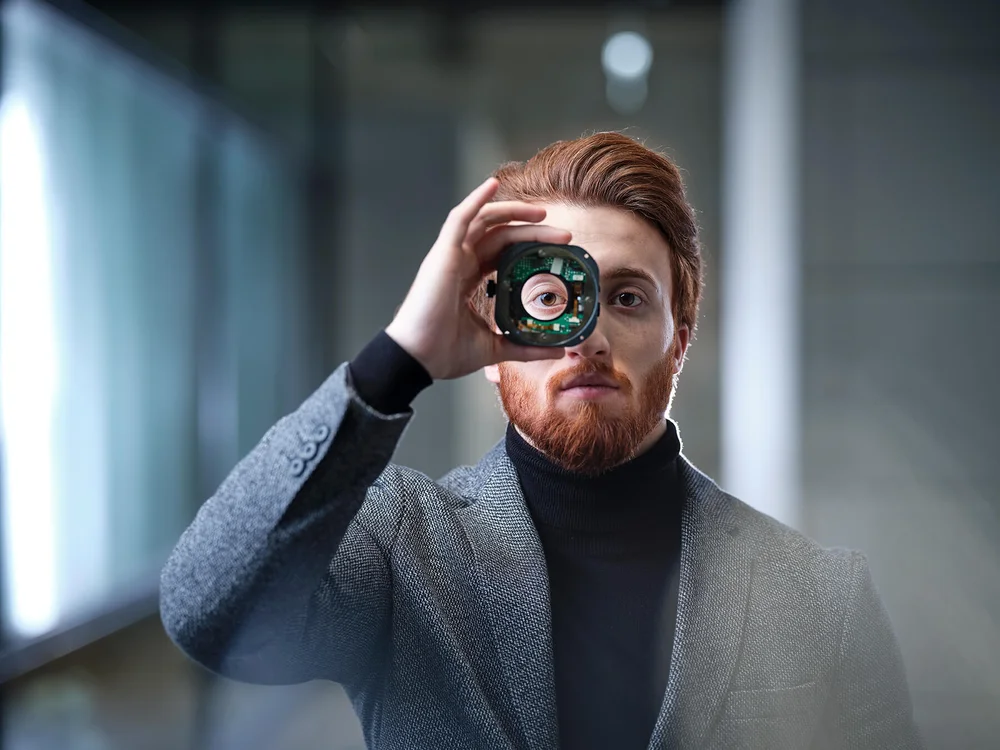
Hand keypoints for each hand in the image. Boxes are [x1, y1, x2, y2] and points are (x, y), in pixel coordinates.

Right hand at [385, 177, 569, 379]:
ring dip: (513, 211)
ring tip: (542, 213)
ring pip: (484, 221)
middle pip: (501, 234)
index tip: (558, 250)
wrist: (419, 359)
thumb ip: (525, 346)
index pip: (504, 252)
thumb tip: (558, 351)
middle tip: (563, 235)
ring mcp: (450, 256)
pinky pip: (460, 218)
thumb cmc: (445, 352)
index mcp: (469, 280)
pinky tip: (492, 185)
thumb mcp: (496, 346)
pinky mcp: (443, 253)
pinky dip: (476, 199)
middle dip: (533, 230)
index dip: (529, 246)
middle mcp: (460, 263)